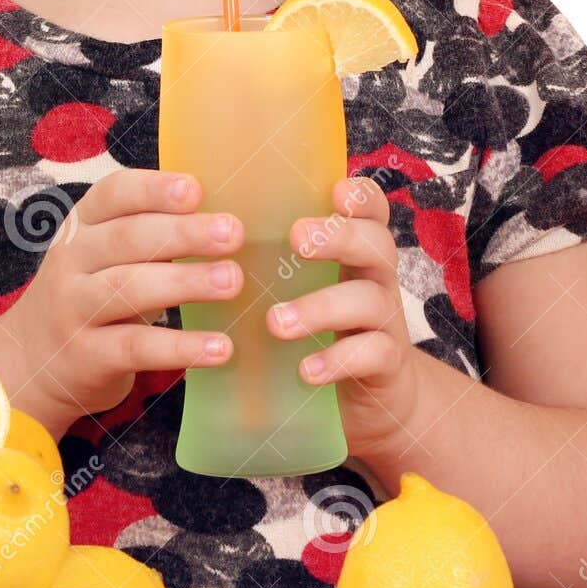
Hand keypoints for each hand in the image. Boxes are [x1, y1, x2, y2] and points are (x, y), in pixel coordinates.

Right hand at [7, 167, 245, 422]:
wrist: (32, 362)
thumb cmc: (91, 293)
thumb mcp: (105, 253)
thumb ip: (151, 231)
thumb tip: (225, 216)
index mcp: (82, 224)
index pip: (113, 194)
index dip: (153, 189)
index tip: (196, 190)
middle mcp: (72, 260)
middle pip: (127, 239)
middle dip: (183, 233)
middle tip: (233, 233)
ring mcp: (74, 309)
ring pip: (129, 289)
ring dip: (186, 283)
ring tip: (233, 281)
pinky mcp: (87, 356)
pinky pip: (136, 348)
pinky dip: (180, 347)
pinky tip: (220, 347)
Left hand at [265, 174, 418, 457]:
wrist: (367, 397)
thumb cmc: (318, 328)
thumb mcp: (301, 287)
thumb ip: (271, 259)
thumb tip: (199, 229)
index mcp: (354, 250)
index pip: (371, 209)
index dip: (361, 196)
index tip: (335, 191)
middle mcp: (375, 278)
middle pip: (376, 244)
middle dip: (339, 237)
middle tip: (296, 238)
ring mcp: (384, 321)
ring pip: (369, 301)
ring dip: (321, 308)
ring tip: (276, 323)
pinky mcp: (387, 365)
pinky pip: (372, 355)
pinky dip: (337, 360)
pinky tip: (305, 371)